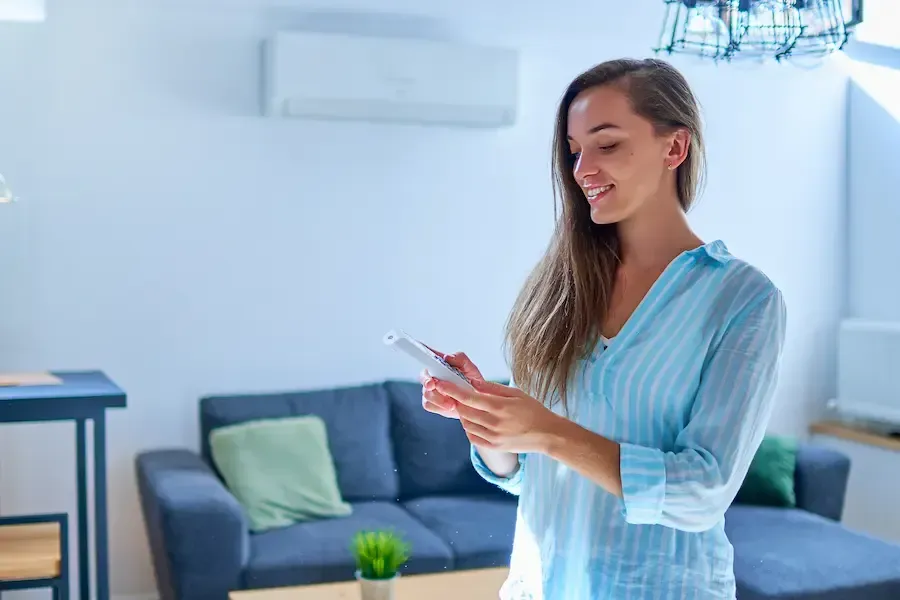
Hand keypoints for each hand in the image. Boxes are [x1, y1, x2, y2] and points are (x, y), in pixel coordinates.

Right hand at [419, 349, 484, 419]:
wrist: (478, 402)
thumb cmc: (473, 382)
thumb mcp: (470, 368)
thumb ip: (460, 359)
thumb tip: (447, 357)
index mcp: (441, 364)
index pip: (428, 354)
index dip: (420, 349)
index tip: (417, 346)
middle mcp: (433, 376)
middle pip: (423, 376)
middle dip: (427, 381)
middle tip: (432, 385)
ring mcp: (431, 390)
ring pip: (426, 393)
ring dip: (438, 398)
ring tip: (452, 403)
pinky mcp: (432, 403)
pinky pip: (429, 404)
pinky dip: (439, 406)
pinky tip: (450, 406)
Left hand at [432, 378, 560, 453]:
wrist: (547, 435)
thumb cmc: (533, 410)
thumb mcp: (516, 393)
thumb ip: (492, 389)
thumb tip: (473, 383)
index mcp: (499, 406)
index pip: (468, 397)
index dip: (451, 390)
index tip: (440, 384)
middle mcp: (493, 423)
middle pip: (463, 411)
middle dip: (456, 401)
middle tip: (456, 394)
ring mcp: (492, 437)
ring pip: (466, 423)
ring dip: (463, 414)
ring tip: (471, 407)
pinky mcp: (493, 446)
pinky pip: (472, 436)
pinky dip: (469, 427)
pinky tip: (476, 420)